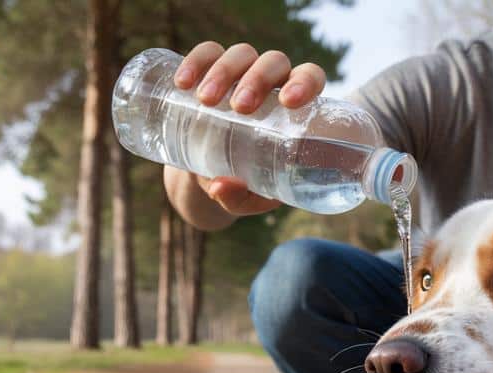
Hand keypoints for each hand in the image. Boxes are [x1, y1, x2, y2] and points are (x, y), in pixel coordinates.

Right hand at [172, 42, 326, 216]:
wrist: (205, 176)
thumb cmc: (241, 183)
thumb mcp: (244, 198)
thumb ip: (239, 198)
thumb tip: (222, 187)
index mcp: (294, 108)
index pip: (310, 78)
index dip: (304, 82)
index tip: (288, 102)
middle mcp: (271, 83)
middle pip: (273, 62)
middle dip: (257, 80)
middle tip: (240, 108)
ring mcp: (241, 73)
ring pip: (240, 54)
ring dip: (224, 71)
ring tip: (205, 100)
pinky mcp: (209, 70)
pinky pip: (206, 53)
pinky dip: (195, 61)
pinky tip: (183, 82)